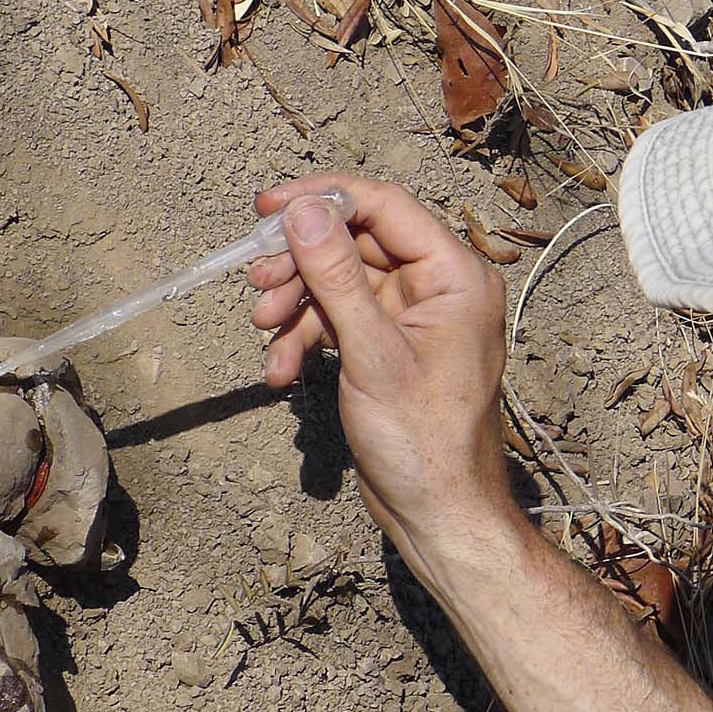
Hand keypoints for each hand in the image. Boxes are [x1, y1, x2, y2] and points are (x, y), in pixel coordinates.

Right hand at [247, 175, 513, 563]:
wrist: (439, 513)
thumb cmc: (424, 442)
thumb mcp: (373, 354)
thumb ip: (336, 278)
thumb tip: (303, 212)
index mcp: (455, 276)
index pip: (383, 207)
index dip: (322, 199)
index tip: (265, 207)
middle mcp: (438, 287)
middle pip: (354, 242)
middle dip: (299, 263)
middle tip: (257, 283)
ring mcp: (411, 317)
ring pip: (338, 282)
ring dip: (295, 304)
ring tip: (265, 331)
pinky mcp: (387, 347)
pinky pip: (337, 320)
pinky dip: (304, 339)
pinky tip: (280, 372)